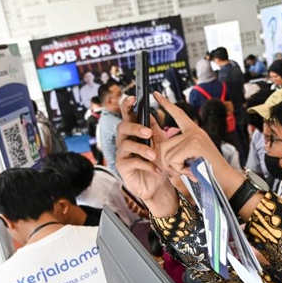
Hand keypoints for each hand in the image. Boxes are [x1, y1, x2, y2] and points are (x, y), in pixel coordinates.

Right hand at [115, 96, 176, 215]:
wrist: (158, 184)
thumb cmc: (157, 162)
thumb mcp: (159, 143)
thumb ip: (154, 129)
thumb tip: (151, 112)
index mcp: (133, 132)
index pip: (127, 115)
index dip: (127, 106)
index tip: (133, 98)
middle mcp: (124, 141)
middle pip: (122, 127)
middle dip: (135, 128)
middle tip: (149, 133)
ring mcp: (121, 154)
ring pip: (126, 145)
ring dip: (142, 149)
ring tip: (155, 155)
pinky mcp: (122, 167)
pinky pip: (131, 162)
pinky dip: (146, 165)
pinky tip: (156, 169)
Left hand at [152, 92, 229, 179]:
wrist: (225, 179)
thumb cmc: (208, 171)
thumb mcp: (192, 157)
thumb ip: (179, 151)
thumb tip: (159, 152)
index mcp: (194, 131)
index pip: (178, 114)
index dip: (166, 104)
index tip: (156, 94)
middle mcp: (194, 131)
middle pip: (165, 145)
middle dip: (169, 163)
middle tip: (184, 170)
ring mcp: (194, 137)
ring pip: (168, 154)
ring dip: (176, 168)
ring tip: (191, 170)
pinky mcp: (194, 145)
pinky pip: (174, 159)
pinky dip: (180, 169)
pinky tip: (192, 170)